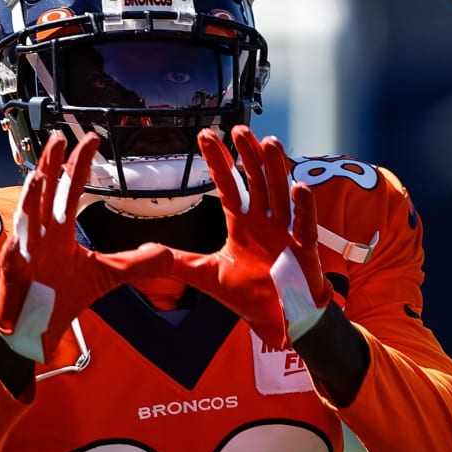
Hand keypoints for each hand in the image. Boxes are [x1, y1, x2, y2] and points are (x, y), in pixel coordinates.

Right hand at [0, 131, 173, 361]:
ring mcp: (25, 255)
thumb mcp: (105, 277)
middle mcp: (41, 236)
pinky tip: (18, 242)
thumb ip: (134, 264)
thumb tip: (167, 252)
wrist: (31, 328)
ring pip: (27, 222)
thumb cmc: (60, 296)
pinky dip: (16, 252)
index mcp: (60, 231)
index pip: (71, 190)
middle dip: (50, 166)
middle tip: (57, 137)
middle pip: (45, 194)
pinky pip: (14, 264)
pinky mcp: (15, 280)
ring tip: (37, 177)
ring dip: (30, 201)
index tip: (90, 139)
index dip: (79, 165)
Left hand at [169, 125, 330, 346]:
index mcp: (242, 224)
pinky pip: (304, 225)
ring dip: (276, 169)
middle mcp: (265, 221)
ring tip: (268, 143)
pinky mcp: (305, 249)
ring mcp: (286, 231)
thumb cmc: (251, 296)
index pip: (229, 186)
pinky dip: (303, 208)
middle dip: (248, 155)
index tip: (206, 136)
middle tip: (238, 129)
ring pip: (280, 193)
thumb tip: (147, 252)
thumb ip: (181, 262)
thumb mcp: (209, 276)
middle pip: (256, 180)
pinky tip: (297, 187)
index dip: (218, 162)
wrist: (280, 322)